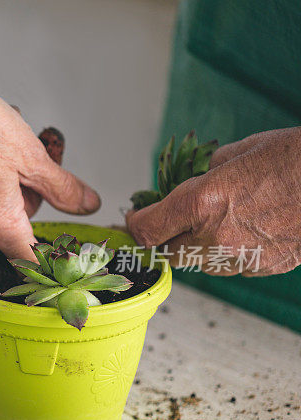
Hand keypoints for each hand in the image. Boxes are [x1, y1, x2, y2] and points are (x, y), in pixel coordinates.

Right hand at [0, 0, 99, 259]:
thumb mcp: (35, 158)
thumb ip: (64, 189)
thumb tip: (87, 205)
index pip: (29, 259)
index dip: (49, 253)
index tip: (61, 243)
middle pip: (11, 226)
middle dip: (26, 198)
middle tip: (32, 163)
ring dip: (4, 186)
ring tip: (3, 149)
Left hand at [126, 127, 300, 275]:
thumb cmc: (296, 157)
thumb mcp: (240, 151)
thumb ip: (201, 172)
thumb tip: (179, 183)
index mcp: (205, 202)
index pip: (147, 229)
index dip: (134, 224)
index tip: (134, 217)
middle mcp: (218, 235)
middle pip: (167, 254)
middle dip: (162, 239)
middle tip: (167, 222)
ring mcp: (242, 256)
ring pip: (197, 264)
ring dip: (193, 247)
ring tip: (211, 222)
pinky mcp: (263, 268)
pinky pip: (228, 267)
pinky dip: (223, 253)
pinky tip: (239, 231)